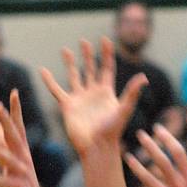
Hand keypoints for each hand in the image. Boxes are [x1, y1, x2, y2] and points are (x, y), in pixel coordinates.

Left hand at [0, 89, 43, 186]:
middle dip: (8, 121)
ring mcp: (23, 175)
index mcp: (22, 153)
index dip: (16, 111)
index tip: (13, 93)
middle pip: (16, 137)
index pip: (20, 128)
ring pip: (10, 160)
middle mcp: (25, 161)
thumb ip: (6, 149)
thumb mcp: (13, 166)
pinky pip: (4, 183)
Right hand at [40, 36, 146, 157]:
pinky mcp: (68, 106)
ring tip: (65, 50)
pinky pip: (56, 90)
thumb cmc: (112, 131)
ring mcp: (79, 98)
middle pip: (90, 69)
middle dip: (88, 55)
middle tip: (84, 41)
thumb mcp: (124, 109)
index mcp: (107, 92)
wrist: (96, 147)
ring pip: (74, 76)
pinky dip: (49, 81)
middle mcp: (93, 93)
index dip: (106, 54)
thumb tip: (144, 77)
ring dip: (70, 63)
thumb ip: (132, 93)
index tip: (105, 40)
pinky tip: (43, 70)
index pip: (107, 68)